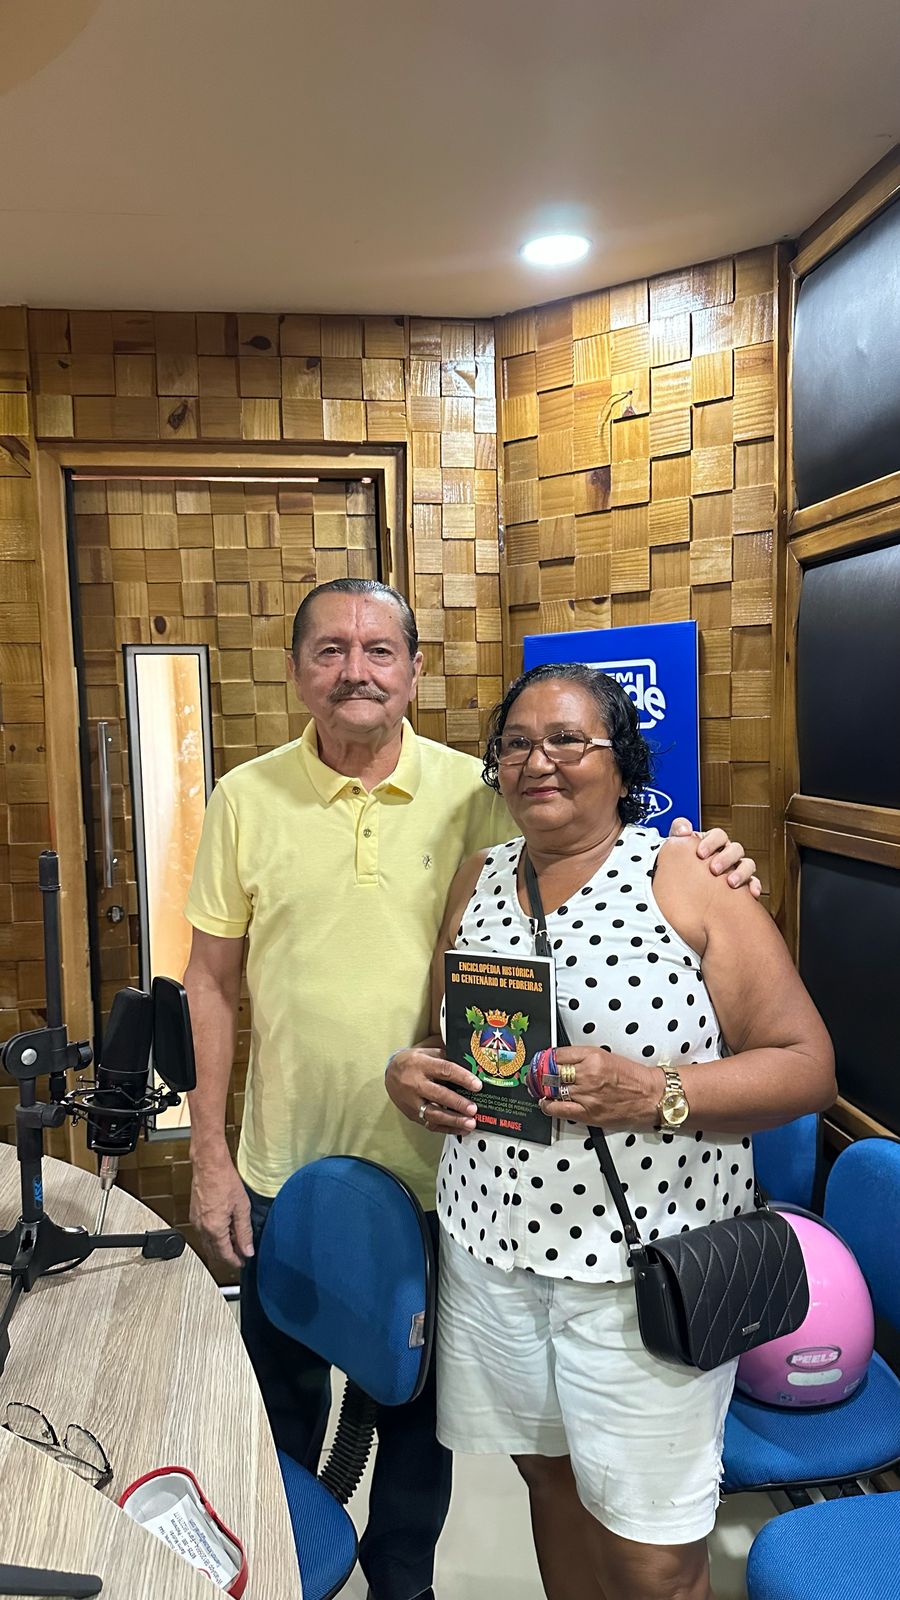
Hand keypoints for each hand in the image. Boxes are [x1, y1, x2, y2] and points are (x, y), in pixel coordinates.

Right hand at [189, 1147, 253, 1270]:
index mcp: (214, 1228)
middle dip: (227, 1256)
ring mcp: (196, 1221)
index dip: (235, 1261)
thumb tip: (247, 1250)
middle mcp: (202, 1228)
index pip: (224, 1254)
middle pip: (214, 1251)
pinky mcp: (194, 1214)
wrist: (209, 1164)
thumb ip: (244, 1232)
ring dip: (220, 1246)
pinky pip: (203, 1232)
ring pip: (208, 1243)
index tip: (242, 1263)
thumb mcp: (241, 1208)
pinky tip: (224, 1230)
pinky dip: (213, 1236)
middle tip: (240, 1256)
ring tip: (235, 1243)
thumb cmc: (224, 1180)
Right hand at [386, 1044, 481, 1134]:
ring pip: (433, 1113)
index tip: (477, 1085)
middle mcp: (415, 1083)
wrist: (389, 1073)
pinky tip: (459, 1129)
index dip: (462, 1078)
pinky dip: (446, 1128)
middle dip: (458, 1103)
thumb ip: (446, 1058)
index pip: (444, 1070)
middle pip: (438, 1094)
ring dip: (453, 1120)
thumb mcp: (427, 1052)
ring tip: (470, 1124)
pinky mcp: (411, 1114)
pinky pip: (429, 1124)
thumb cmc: (413, 1062)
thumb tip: (471, 1067)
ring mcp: (412, 1101)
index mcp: (421, 1064)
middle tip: (473, 1109)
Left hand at [540, 1046, 657, 1129]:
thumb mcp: (606, 1056)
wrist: (650, 1096)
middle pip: (552, 1072)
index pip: (558, 1055)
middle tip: (534, 1073)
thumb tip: (559, 1059)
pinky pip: (559, 1109)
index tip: (541, 1060)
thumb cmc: (632, 1077)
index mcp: (593, 1056)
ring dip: (542, 1088)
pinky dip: (548, 1105)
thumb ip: (582, 1056)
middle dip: (539, 1073)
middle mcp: (589, 1074)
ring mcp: (587, 1095)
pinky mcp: (588, 1113)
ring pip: (553, 1089)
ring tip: (538, 1086)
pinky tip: (545, 1102)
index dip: (545, 1058)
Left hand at [668, 816, 760, 897]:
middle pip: (735, 849)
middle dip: (725, 858)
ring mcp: (737, 868)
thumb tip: (684, 830)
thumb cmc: (682, 862)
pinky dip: (754, 886)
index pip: (718, 835)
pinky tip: (752, 893)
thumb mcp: (677, 844)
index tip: (700, 853)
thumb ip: (679, 829)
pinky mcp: (743, 884)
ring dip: (741, 872)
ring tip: (731, 883)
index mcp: (713, 842)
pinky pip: (753, 882)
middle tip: (713, 869)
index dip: (711, 842)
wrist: (684, 886)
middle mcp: (727, 853)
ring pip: (747, 864)